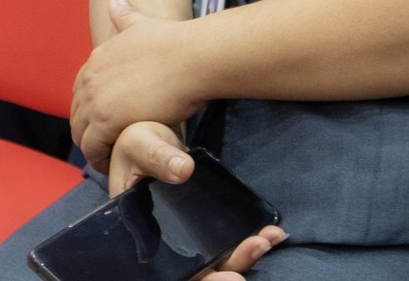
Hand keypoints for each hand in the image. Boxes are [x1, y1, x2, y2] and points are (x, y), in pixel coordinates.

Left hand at [71, 0, 208, 174]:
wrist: (193, 57)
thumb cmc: (176, 42)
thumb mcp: (143, 24)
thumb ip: (125, 15)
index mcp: (97, 58)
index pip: (82, 90)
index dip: (93, 108)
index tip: (108, 121)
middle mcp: (90, 78)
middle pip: (78, 113)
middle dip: (89, 130)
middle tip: (108, 145)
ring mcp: (96, 100)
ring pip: (81, 133)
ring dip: (92, 147)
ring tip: (110, 159)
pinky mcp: (106, 121)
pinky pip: (92, 147)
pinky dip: (99, 158)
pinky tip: (113, 164)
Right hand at [107, 125, 285, 279]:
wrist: (154, 142)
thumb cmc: (138, 146)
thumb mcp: (139, 145)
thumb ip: (157, 156)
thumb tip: (183, 169)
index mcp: (142, 233)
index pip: (167, 270)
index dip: (197, 277)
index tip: (226, 275)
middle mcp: (166, 244)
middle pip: (195, 272)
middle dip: (224, 274)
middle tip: (251, 256)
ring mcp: (188, 237)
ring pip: (214, 262)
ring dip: (242, 258)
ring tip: (267, 240)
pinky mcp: (206, 226)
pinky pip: (226, 243)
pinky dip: (248, 242)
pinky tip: (270, 234)